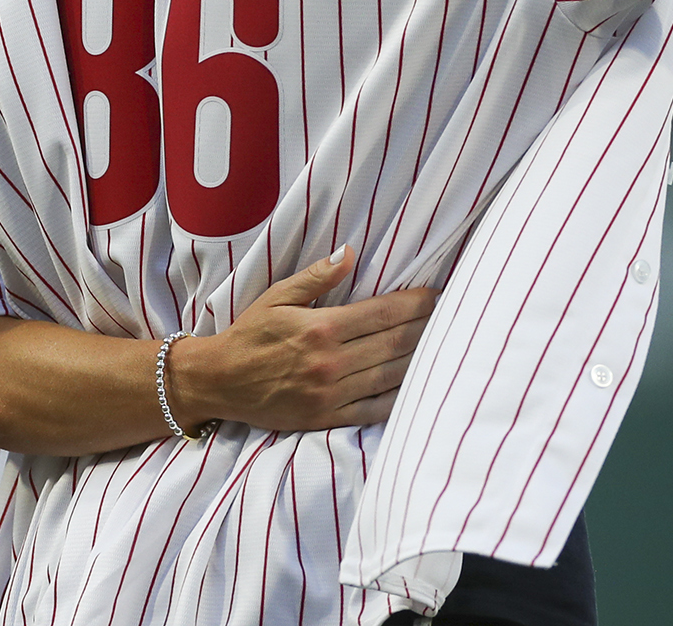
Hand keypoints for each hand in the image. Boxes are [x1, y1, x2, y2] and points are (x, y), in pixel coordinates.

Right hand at [170, 247, 437, 433]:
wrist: (220, 381)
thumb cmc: (249, 334)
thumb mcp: (278, 296)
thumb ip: (316, 277)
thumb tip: (349, 254)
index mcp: (321, 328)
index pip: (383, 313)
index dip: (416, 303)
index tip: (438, 295)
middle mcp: (330, 362)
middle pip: (394, 343)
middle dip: (428, 328)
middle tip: (452, 316)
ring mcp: (331, 394)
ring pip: (391, 375)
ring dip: (421, 360)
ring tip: (445, 347)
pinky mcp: (327, 418)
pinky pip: (374, 410)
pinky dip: (400, 398)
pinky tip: (418, 386)